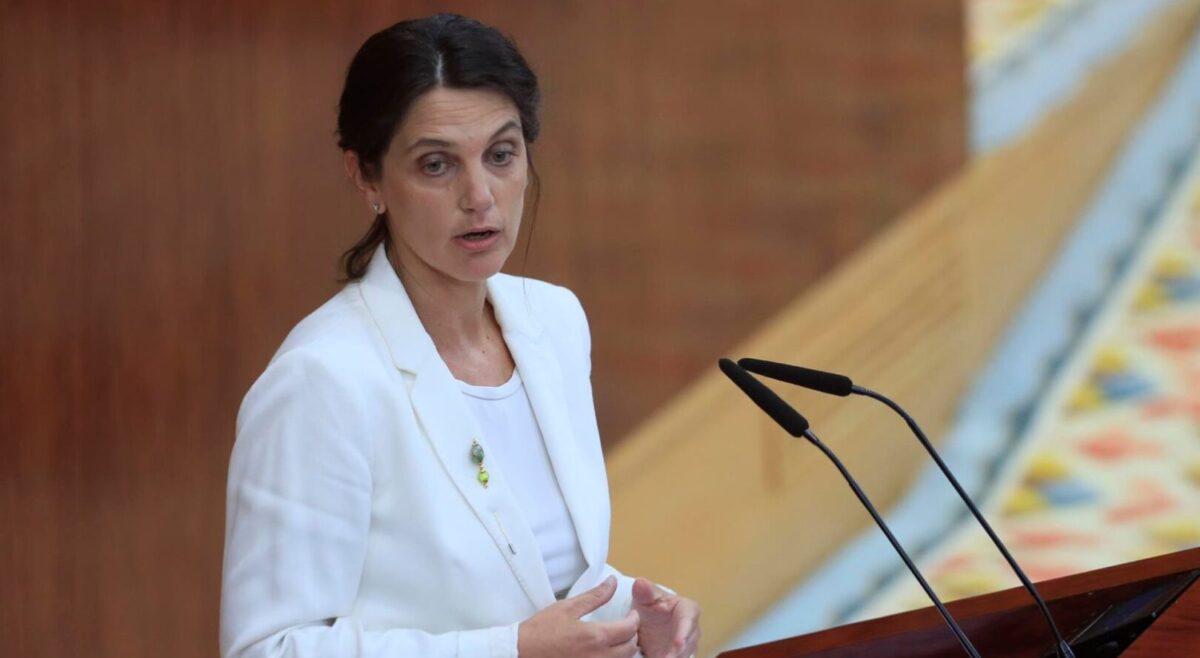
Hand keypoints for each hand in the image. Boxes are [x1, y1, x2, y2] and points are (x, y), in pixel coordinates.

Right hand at [518, 575, 640, 657]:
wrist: (521, 653)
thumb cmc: (541, 630)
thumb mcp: (568, 608)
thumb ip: (595, 596)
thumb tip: (612, 582)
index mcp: (595, 636)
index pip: (629, 629)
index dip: (634, 620)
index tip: (632, 615)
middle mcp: (598, 657)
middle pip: (630, 649)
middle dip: (632, 636)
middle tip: (625, 627)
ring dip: (624, 651)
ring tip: (616, 641)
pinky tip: (603, 652)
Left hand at [631, 577, 700, 657]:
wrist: (648, 621)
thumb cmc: (651, 606)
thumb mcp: (646, 598)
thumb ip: (644, 591)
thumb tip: (640, 582)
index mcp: (688, 610)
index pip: (689, 621)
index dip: (684, 633)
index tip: (678, 643)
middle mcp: (692, 629)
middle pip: (688, 642)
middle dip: (678, 653)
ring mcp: (688, 645)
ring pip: (684, 654)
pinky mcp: (680, 656)